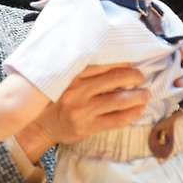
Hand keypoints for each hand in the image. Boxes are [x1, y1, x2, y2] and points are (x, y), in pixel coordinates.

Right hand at [15, 62, 148, 161]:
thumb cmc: (48, 98)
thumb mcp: (55, 78)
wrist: (36, 125)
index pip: (101, 64)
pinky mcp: (88, 126)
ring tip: (146, 93)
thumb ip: (73, 68)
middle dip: (134, 77)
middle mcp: (77, 91)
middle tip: (140, 76)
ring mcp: (83, 110)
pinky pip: (116, 120)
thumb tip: (101, 56)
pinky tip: (139, 110)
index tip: (131, 61)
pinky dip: (132, 114)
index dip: (121, 62)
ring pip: (119, 100)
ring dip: (138, 96)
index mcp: (70, 76)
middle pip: (114, 79)